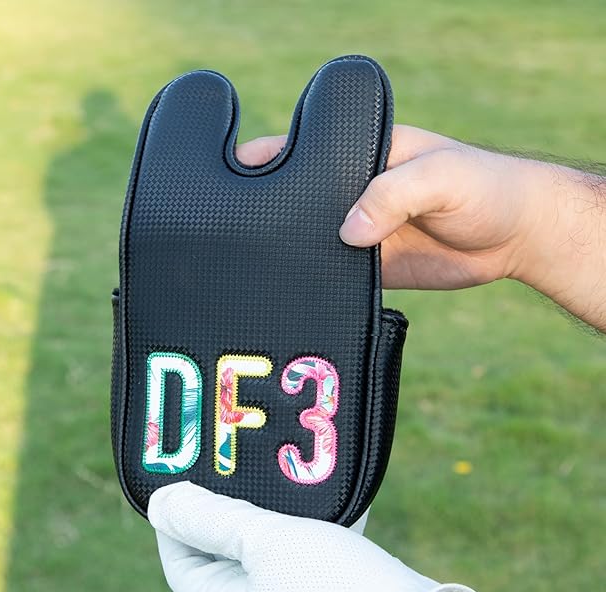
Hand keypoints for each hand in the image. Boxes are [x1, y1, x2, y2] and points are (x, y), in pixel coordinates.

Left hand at [148, 482, 507, 591]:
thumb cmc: (334, 591)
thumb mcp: (264, 542)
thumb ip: (210, 520)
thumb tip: (160, 503)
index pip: (177, 557)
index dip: (174, 517)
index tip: (182, 478)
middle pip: (218, 552)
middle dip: (221, 509)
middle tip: (230, 469)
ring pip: (262, 550)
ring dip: (264, 513)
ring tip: (274, 477)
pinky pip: (297, 554)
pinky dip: (299, 526)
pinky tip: (316, 499)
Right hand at [237, 127, 605, 330]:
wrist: (512, 237)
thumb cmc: (484, 188)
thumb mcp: (442, 175)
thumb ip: (394, 193)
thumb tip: (347, 232)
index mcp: (361, 153)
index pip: (302, 150)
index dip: (266, 160)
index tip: (230, 177)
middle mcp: (350, 190)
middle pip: (294, 199)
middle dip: (268, 212)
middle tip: (234, 232)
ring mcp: (356, 230)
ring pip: (308, 240)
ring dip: (288, 252)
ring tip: (257, 266)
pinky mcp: (366, 266)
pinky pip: (332, 274)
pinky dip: (315, 281)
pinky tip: (295, 290)